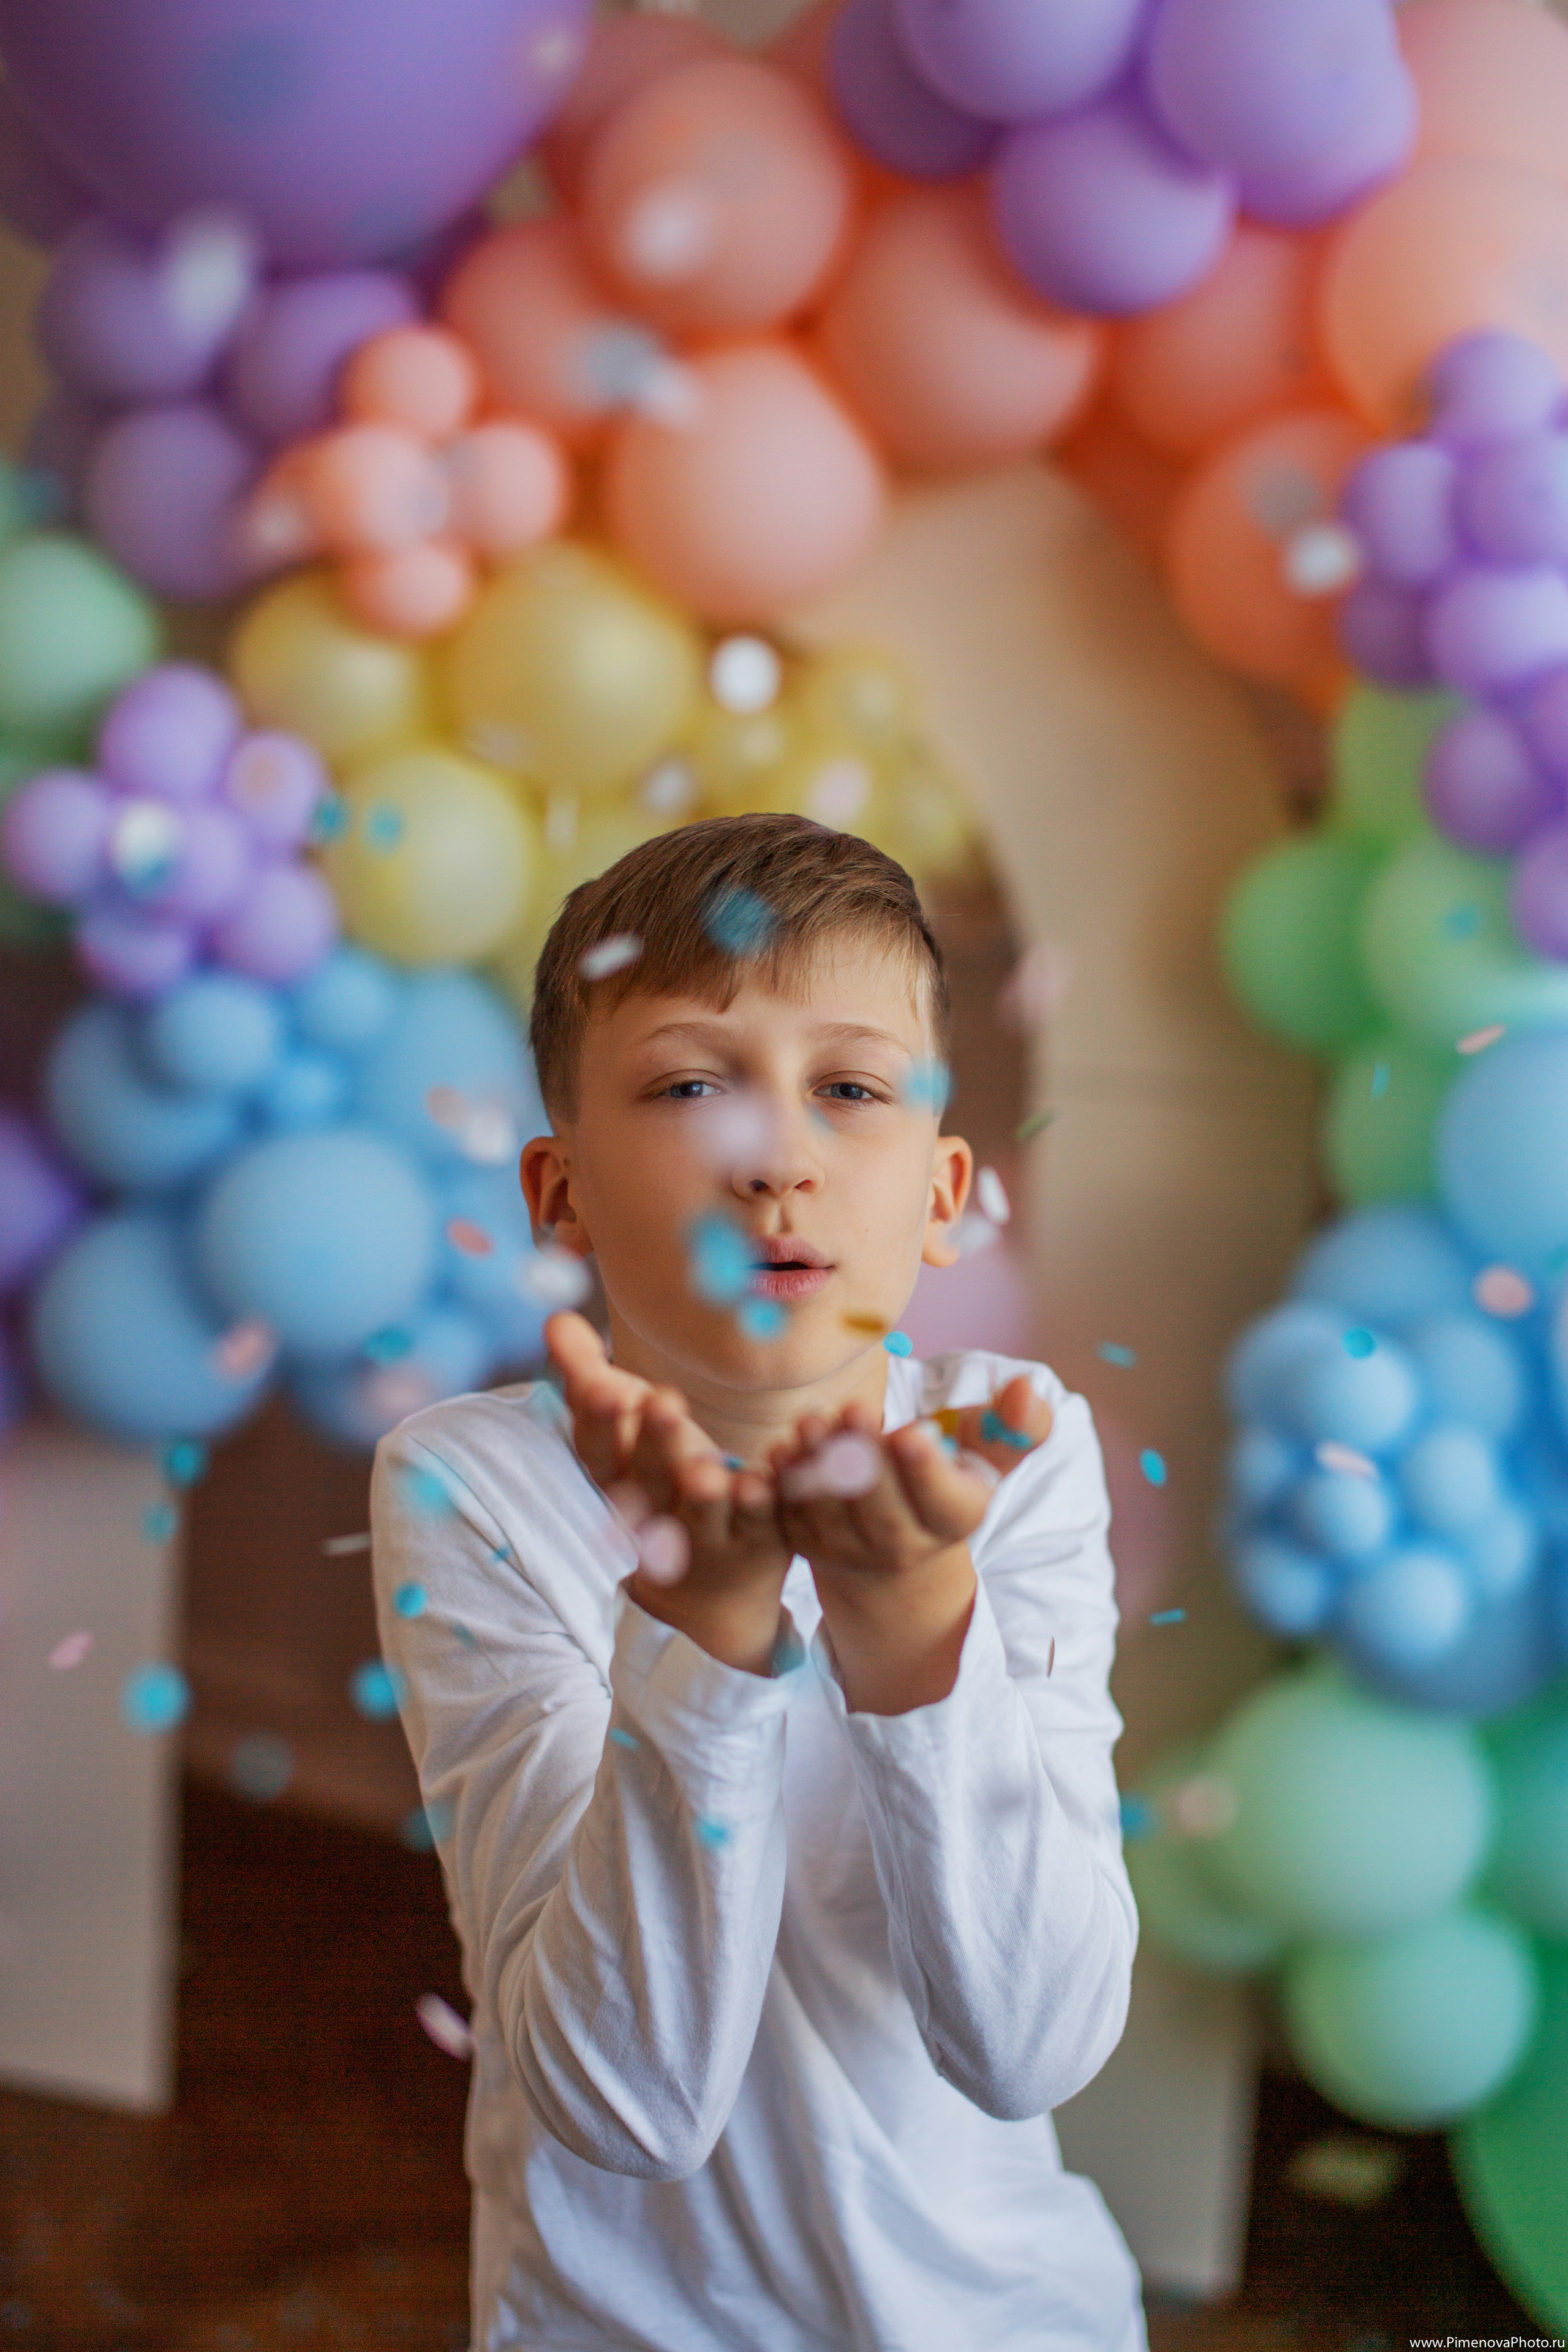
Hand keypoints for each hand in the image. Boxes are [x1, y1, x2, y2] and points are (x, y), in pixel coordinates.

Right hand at [545, 1312, 789, 1674]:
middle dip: (655, 1444)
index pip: (599, 1454)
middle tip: (663, 1402)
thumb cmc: (659, 1481)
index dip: (599, 1424)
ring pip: (702, 1514)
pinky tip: (763, 1485)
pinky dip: (762, 1507)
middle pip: (652, 1481)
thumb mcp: (626, 1426)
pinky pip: (760, 1524)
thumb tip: (554, 1318)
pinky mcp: (756, 1543)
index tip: (601, 1387)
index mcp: (617, 1482)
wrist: (711, 1585)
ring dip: (702, 1493)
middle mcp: (655, 1515)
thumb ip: (587, 1375)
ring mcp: (706, 1536)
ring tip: (704, 1470)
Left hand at [772, 1373, 1051, 1581]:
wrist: (895, 1545)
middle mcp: (904, 1546)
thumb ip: (1015, 1426)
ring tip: (812, 1423)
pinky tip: (784, 1449)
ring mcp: (851, 1552)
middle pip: (882, 1511)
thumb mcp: (987, 1457)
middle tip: (853, 1411)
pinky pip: (792, 1517)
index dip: (927, 1471)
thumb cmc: (946, 1482)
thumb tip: (1024, 1389)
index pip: (944, 1503)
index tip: (910, 1435)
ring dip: (818, 1466)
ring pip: (831, 1513)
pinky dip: (786, 1485)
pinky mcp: (810, 1546)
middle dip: (866, 1460)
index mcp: (953, 1519)